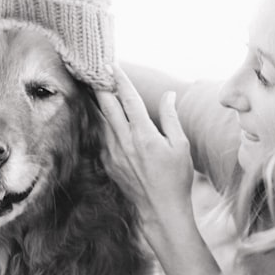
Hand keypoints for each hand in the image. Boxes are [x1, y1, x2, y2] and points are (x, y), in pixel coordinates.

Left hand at [96, 64, 194, 233]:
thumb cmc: (176, 178)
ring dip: (97, 102)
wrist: (160, 209)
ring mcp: (113, 153)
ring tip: (93, 87)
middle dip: (100, 85)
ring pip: (100, 120)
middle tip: (94, 69)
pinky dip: (100, 123)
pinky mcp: (108, 163)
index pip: (128, 99)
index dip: (120, 80)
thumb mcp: (181, 146)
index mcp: (144, 135)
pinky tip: (100, 116)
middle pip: (107, 106)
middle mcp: (124, 142)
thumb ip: (172, 118)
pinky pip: (101, 137)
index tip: (112, 65)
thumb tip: (168, 96)